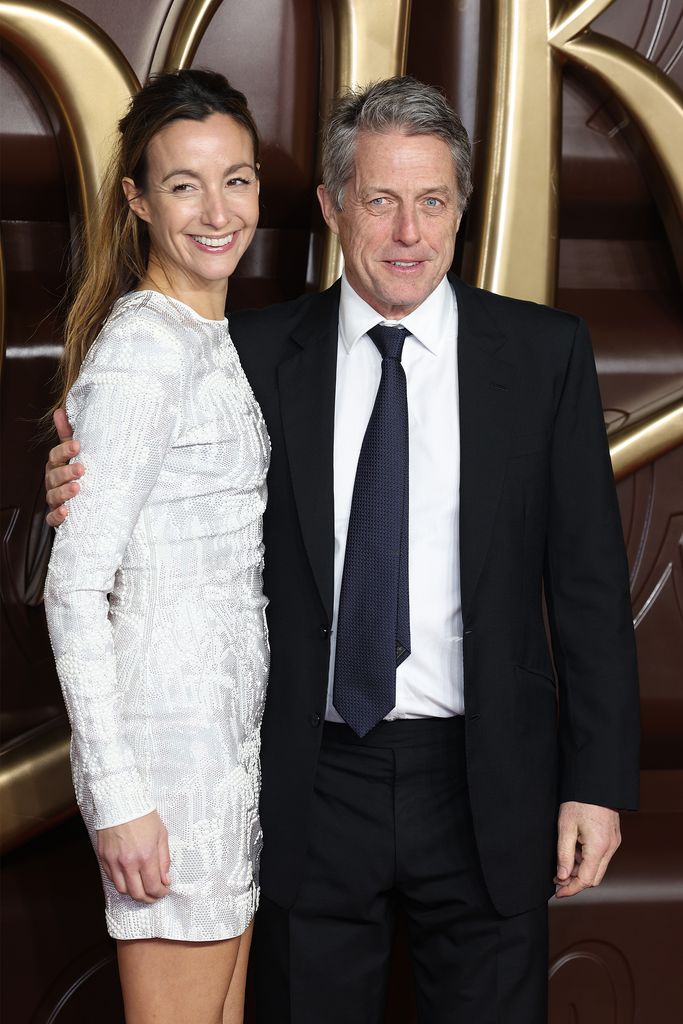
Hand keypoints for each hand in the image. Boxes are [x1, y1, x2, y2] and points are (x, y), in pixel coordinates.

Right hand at [45, 408, 82, 525]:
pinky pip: (53, 518)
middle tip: (81, 469)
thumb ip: (69, 435)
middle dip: (67, 472)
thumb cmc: (80, 475)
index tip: (77, 445)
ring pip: (53, 495)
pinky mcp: (57, 517)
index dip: (65, 450)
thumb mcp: (77, 455)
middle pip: (54, 475)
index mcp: (57, 465)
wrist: (88, 504)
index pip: (56, 455)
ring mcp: (54, 499)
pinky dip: (57, 516)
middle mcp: (53, 481)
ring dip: (64, 492)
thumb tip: (60, 411)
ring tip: (77, 488)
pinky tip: (65, 511)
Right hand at [97, 809, 170, 902]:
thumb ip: (164, 860)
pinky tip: (129, 876)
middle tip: (154, 895)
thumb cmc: (143, 815)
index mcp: (146, 856)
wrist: (121, 802)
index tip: (163, 891)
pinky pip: (111, 879)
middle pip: (137, 894)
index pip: (153, 887)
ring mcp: (114, 861)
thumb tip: (165, 880)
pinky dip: (121, 882)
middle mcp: (129, 862)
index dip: (160, 893)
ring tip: (141, 886)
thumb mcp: (161, 835)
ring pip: (123, 890)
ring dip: (133, 892)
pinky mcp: (104, 858)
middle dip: (148, 898)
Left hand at [554, 801, 620, 898]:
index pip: (586, 880)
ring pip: (598, 868)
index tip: (558, 893)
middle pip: (594, 878)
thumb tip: (563, 878)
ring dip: (581, 870)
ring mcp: (613, 843)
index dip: (571, 889)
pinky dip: (587, 860)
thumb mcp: (566, 827)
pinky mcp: (613, 837)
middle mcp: (610, 848)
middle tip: (557, 880)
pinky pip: (601, 856)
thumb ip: (564, 855)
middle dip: (576, 882)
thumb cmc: (579, 801)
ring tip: (563, 865)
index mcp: (599, 847)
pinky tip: (574, 852)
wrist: (595, 783)